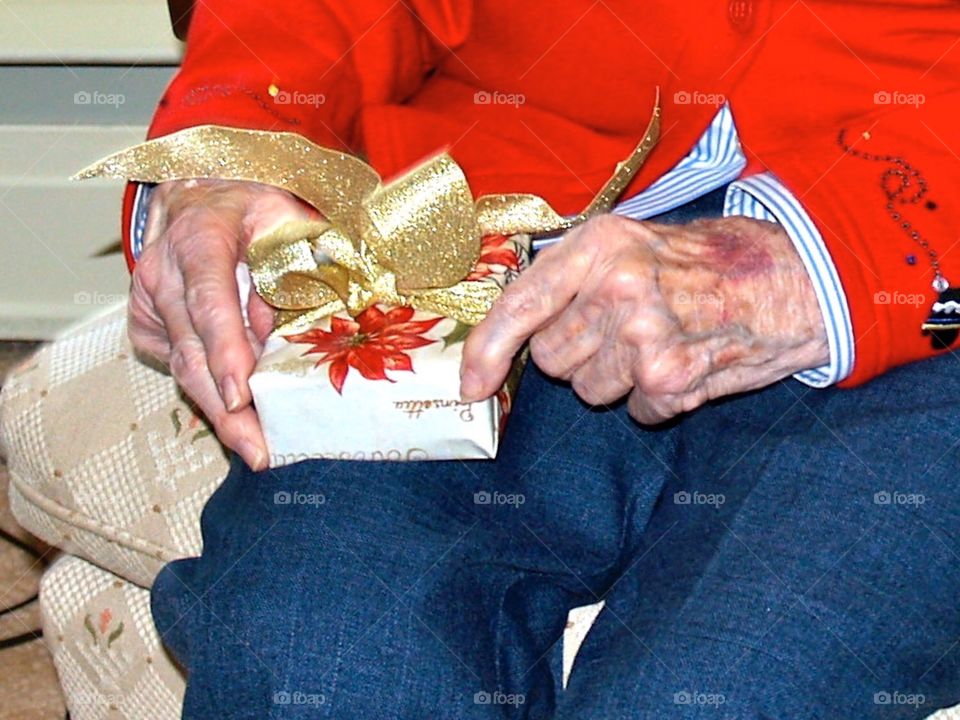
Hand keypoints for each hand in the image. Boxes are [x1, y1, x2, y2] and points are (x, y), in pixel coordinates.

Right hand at [128, 178, 313, 468]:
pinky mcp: (145, 325)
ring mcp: (147, 301)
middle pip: (193, 349)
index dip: (225, 350)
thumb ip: (300, 265)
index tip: (240, 396)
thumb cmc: (254, 212)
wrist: (202, 199)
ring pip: (183, 367)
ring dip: (220, 413)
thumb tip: (299, 328)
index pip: (210, 299)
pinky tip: (241, 417)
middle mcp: (163, 271)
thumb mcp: (289, 220)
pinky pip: (179, 367)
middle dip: (226, 408)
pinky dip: (210, 392)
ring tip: (254, 450)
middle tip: (258, 450)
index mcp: (199, 236)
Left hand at [460, 214, 828, 423]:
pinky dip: (658, 400)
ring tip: (662, 342)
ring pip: (590, 392)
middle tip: (625, 329)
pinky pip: (635, 412)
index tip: (472, 384)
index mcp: (598, 245)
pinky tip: (687, 365)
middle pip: (553, 359)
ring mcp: (643, 336)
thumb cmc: (706, 263)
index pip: (520, 306)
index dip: (487, 351)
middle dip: (580, 355)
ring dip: (619, 379)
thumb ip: (573, 275)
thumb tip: (513, 329)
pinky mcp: (671, 379)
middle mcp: (615, 287)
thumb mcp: (632, 241)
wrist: (794, 278)